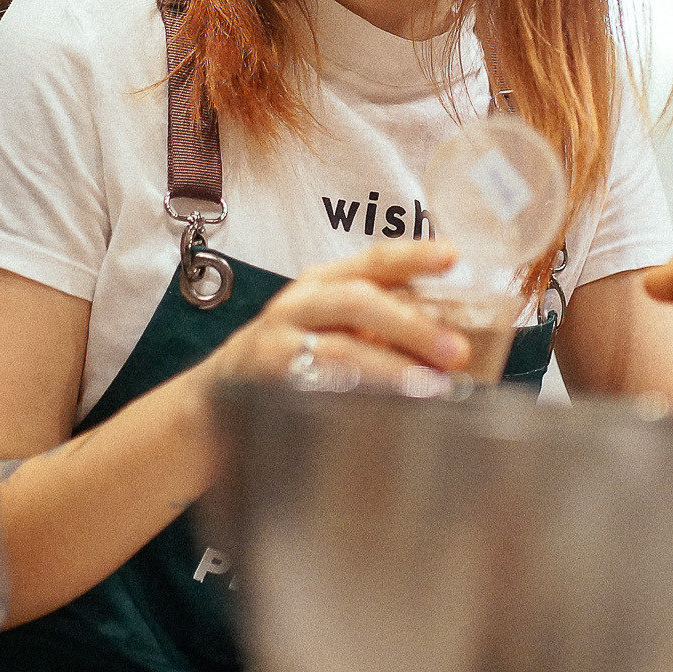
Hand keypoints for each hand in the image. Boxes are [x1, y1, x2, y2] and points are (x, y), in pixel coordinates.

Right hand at [199, 240, 470, 388]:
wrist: (214, 399)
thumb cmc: (290, 360)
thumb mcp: (330, 328)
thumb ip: (380, 328)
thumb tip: (458, 350)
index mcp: (323, 283)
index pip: (373, 260)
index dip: (413, 255)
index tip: (452, 256)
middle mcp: (299, 304)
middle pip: (358, 300)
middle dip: (412, 325)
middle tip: (457, 352)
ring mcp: (277, 341)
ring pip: (339, 349)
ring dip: (391, 371)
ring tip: (431, 391)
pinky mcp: (263, 382)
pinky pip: (313, 388)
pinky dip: (351, 401)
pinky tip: (381, 416)